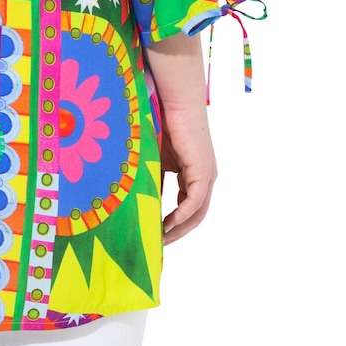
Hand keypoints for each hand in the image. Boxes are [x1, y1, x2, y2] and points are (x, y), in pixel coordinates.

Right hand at [159, 100, 216, 244]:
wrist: (175, 100)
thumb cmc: (163, 120)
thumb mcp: (154, 156)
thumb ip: (153, 176)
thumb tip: (139, 198)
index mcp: (194, 174)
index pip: (187, 207)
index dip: (173, 224)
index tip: (156, 235)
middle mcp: (204, 178)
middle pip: (194, 216)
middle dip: (177, 232)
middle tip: (158, 245)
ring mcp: (206, 176)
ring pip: (196, 213)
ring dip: (179, 229)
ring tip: (161, 239)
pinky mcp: (203, 172)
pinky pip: (194, 202)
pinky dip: (181, 215)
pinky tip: (168, 223)